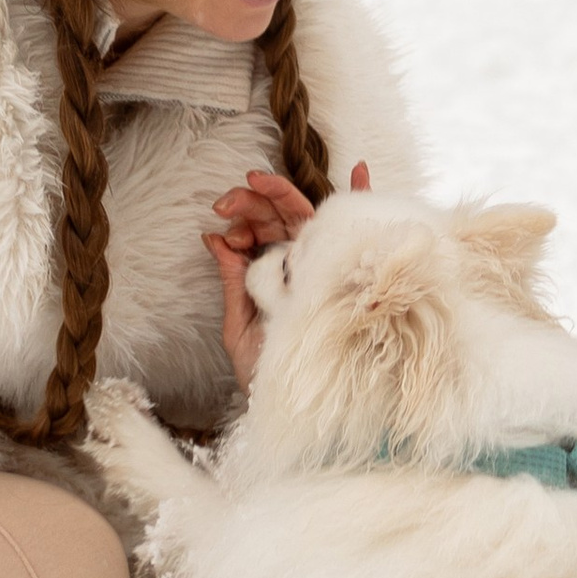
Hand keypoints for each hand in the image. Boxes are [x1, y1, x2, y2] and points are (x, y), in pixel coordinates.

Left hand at [204, 161, 370, 393]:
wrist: (300, 407)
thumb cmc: (269, 371)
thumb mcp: (240, 326)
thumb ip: (232, 282)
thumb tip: (213, 238)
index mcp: (272, 272)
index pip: (257, 232)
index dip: (240, 221)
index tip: (224, 230)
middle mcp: (299, 262)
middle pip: (278, 216)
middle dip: (252, 200)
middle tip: (229, 198)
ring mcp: (324, 262)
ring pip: (306, 214)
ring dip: (282, 191)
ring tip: (260, 178)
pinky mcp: (347, 270)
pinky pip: (358, 228)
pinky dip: (363, 197)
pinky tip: (361, 170)